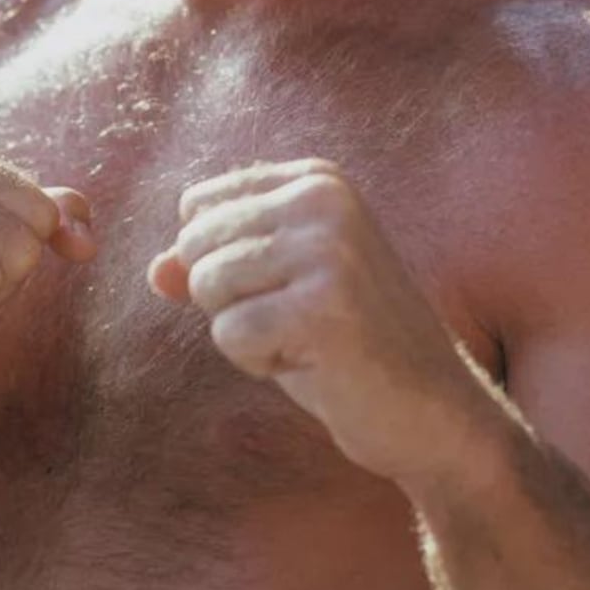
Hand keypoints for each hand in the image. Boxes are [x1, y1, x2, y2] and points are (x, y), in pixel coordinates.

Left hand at [148, 157, 489, 486]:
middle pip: (196, 244)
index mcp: (316, 179)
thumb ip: (213, 266)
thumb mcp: (276, 288)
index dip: (221, 263)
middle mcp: (323, 199)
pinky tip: (315, 363)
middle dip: (229, 299)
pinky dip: (258, 362)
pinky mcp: (323, 306)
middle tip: (298, 322)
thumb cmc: (347, 345)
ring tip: (307, 339)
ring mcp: (327, 249)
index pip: (199, 205)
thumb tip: (156, 271)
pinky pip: (230, 333)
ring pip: (207, 285)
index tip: (287, 287)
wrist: (434, 410)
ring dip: (244, 330)